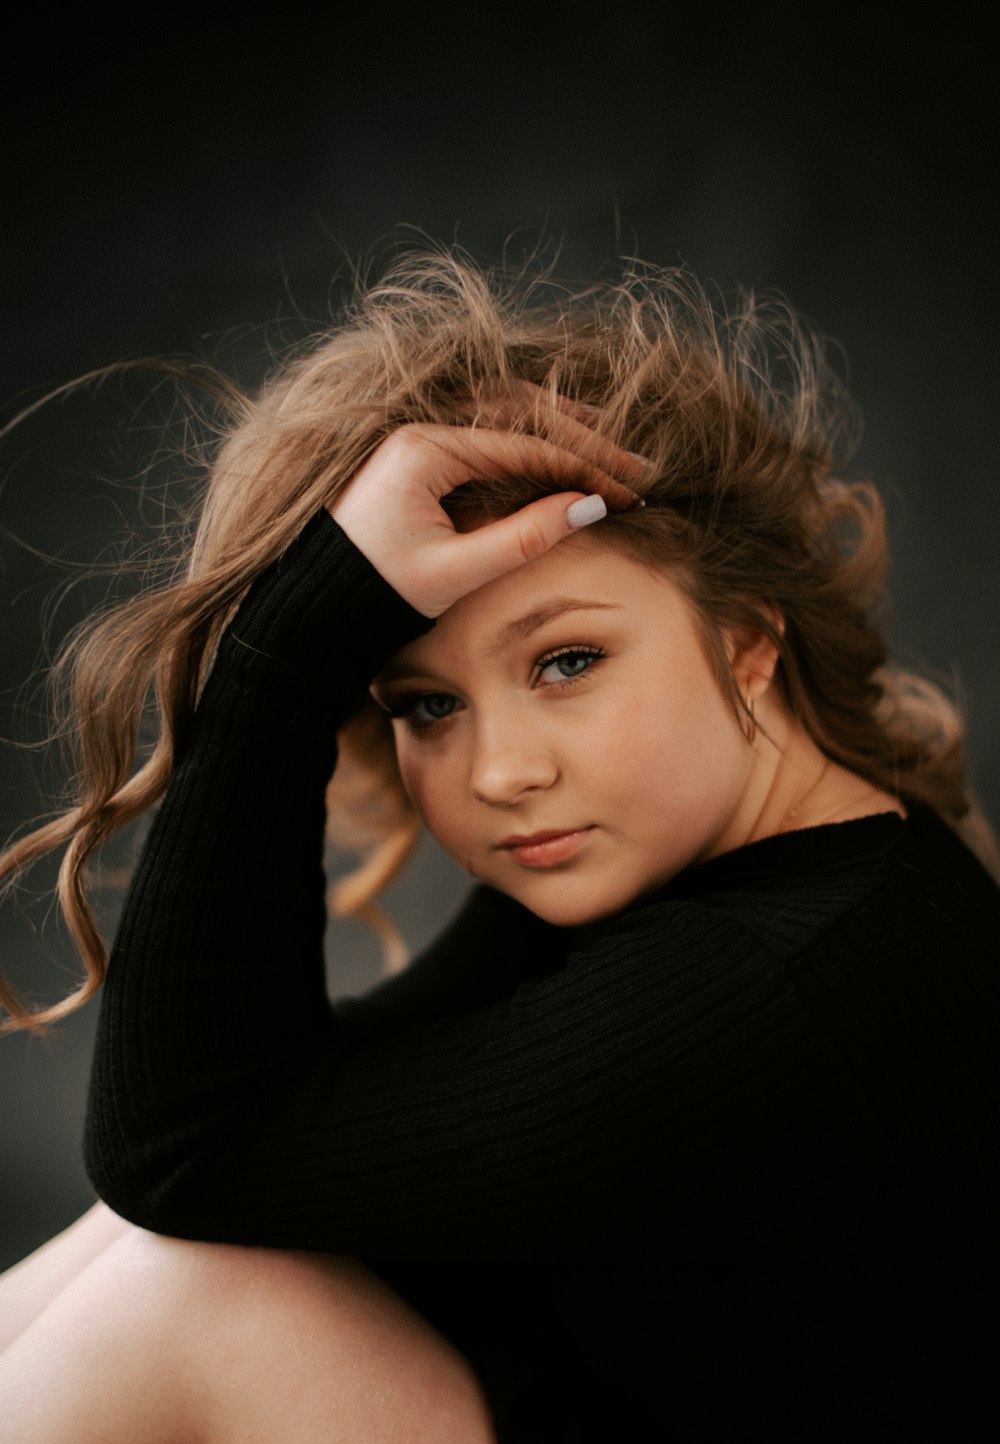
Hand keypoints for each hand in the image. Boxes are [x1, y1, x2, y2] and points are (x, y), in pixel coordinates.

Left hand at [328, 398, 645, 616]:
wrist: (314, 604)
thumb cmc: (376, 591)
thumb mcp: (456, 573)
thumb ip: (522, 539)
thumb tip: (588, 509)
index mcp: (423, 449)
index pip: (523, 446)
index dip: (581, 467)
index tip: (624, 490)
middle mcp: (420, 428)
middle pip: (518, 413)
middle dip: (581, 438)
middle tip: (633, 466)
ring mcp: (418, 436)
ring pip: (502, 412)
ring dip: (556, 426)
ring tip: (606, 442)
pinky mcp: (418, 453)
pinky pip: (483, 429)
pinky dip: (526, 436)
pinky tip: (556, 447)